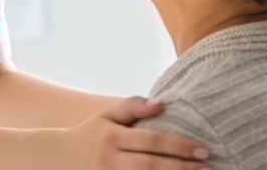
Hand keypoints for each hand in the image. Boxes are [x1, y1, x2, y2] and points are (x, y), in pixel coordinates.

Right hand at [56, 96, 210, 168]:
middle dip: (182, 167)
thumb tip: (161, 103)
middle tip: (209, 167)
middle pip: (152, 166)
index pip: (151, 140)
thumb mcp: (105, 116)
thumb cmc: (89, 134)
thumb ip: (132, 107)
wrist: (57, 158)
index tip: (203, 149)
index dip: (179, 145)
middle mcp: (110, 160)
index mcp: (112, 137)